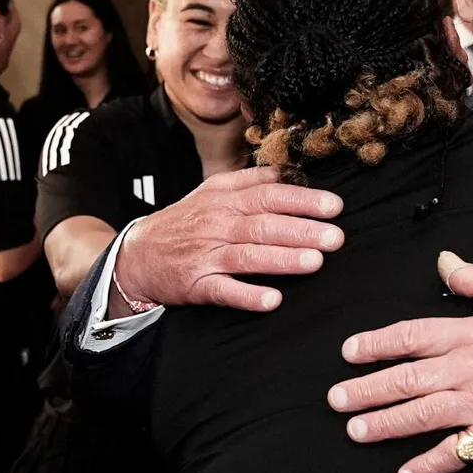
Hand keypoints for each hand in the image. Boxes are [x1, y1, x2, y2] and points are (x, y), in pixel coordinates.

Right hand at [112, 166, 343, 314]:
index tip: (334, 206)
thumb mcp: (214, 191)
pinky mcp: (197, 284)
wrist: (137, 253)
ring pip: (248, 255)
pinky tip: (273, 300)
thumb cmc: (186, 221)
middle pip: (264, 224)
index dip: (303, 199)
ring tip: (314, 262)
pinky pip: (224, 290)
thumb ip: (251, 180)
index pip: (269, 195)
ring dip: (282, 259)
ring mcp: (207, 255)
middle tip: (335, 237)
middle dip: (302, 230)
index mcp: (226, 199)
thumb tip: (288, 172)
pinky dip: (248, 296)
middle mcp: (218, 224)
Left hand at [328, 252, 472, 472]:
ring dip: (384, 423)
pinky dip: (429, 464)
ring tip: (355, 430)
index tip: (348, 353)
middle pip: (406, 378)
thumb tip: (442, 261)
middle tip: (335, 399)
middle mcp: (470, 368)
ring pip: (421, 414)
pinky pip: (456, 453)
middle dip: (366, 389)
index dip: (375, 344)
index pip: (411, 336)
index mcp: (472, 332)